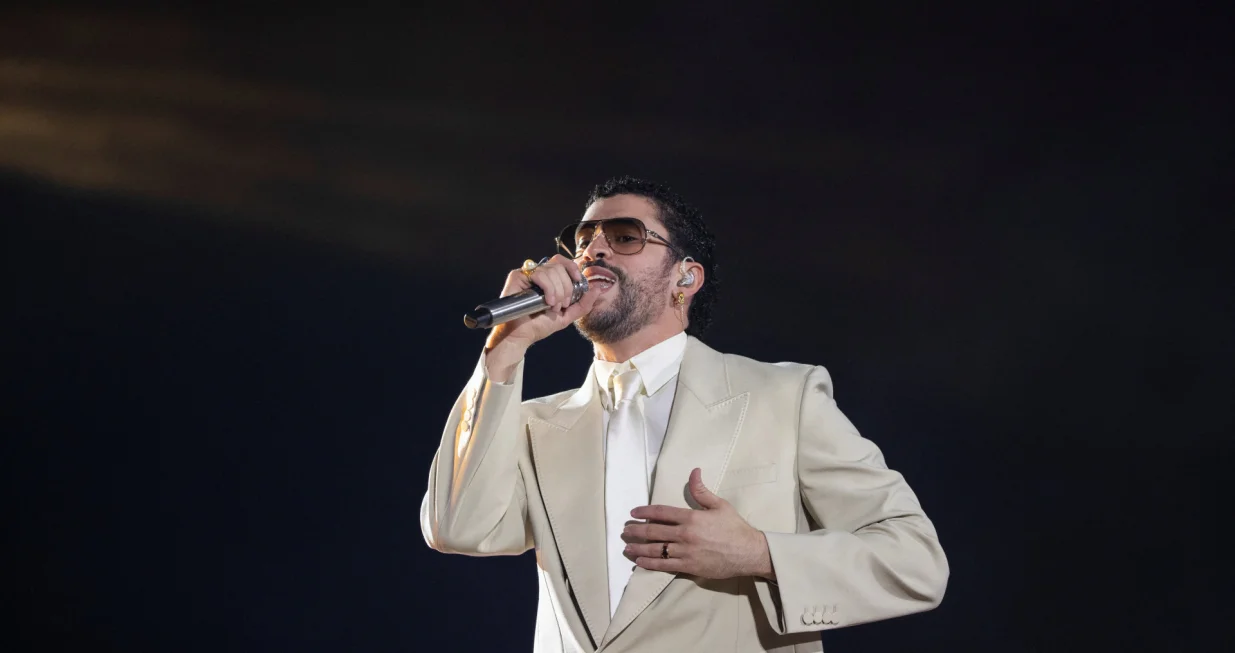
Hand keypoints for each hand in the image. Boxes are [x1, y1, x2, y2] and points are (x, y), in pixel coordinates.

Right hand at [485, 254, 600, 371]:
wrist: (521, 336)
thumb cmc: (539, 326)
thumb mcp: (567, 316)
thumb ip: (583, 303)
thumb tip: (597, 289)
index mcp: (548, 280)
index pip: (562, 263)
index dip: (572, 268)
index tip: (578, 281)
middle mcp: (537, 274)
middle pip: (559, 266)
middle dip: (566, 287)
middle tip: (562, 304)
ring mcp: (527, 275)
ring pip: (551, 270)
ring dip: (557, 291)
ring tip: (552, 306)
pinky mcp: (517, 277)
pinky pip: (538, 274)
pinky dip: (548, 288)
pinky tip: (546, 302)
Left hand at [623, 468, 774, 580]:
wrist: (749, 552)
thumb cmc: (735, 528)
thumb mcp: (720, 505)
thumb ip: (702, 491)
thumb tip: (694, 471)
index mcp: (691, 517)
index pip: (661, 512)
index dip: (644, 512)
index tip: (633, 513)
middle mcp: (685, 534)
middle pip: (653, 532)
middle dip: (636, 531)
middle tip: (624, 530)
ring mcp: (685, 552)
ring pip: (655, 550)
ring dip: (638, 549)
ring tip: (627, 547)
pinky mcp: (689, 567)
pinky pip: (664, 566)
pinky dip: (650, 564)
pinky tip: (640, 563)